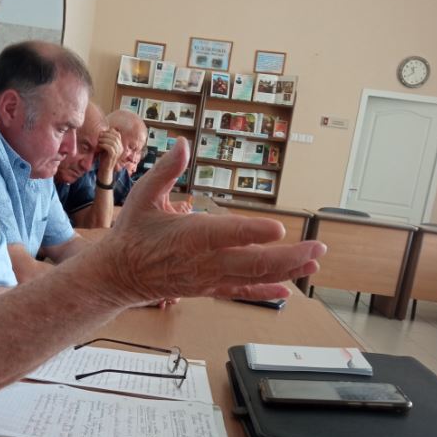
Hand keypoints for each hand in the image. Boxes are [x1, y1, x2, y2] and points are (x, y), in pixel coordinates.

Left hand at [97, 128, 122, 176]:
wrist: (105, 169)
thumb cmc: (104, 158)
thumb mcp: (106, 147)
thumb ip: (107, 140)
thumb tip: (103, 131)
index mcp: (120, 145)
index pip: (117, 134)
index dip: (110, 132)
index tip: (102, 132)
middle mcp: (121, 148)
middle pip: (115, 137)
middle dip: (106, 134)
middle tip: (99, 135)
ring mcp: (118, 152)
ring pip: (113, 142)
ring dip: (104, 139)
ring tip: (98, 140)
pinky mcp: (114, 156)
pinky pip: (110, 147)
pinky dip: (104, 144)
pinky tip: (99, 145)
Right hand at [101, 138, 325, 305]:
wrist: (119, 274)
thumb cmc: (132, 233)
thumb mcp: (144, 196)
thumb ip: (166, 170)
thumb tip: (182, 144)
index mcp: (190, 236)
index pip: (228, 234)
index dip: (255, 232)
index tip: (280, 228)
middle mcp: (205, 261)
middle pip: (253, 262)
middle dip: (290, 256)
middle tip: (317, 246)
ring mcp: (209, 277)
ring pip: (254, 277)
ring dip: (286, 271)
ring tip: (313, 262)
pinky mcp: (208, 288)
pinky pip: (241, 292)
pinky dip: (265, 291)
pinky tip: (287, 291)